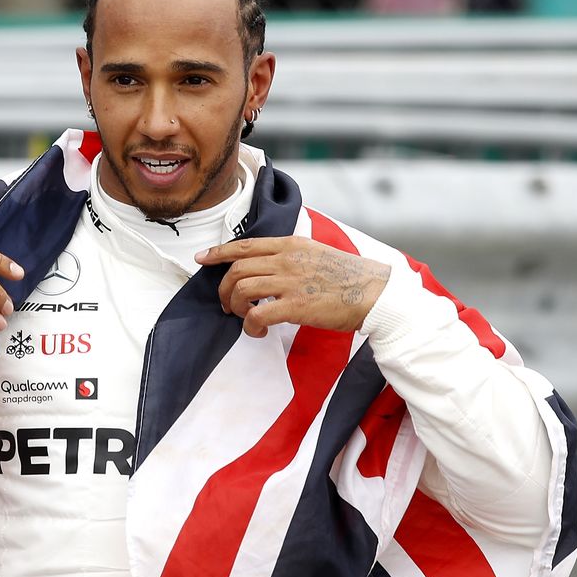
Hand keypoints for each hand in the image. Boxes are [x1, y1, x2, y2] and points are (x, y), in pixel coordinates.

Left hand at [196, 237, 390, 338]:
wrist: (374, 293)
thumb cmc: (348, 276)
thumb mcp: (316, 252)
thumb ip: (291, 254)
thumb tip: (268, 265)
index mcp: (290, 244)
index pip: (244, 245)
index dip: (218, 252)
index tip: (202, 258)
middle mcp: (286, 259)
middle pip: (237, 270)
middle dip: (224, 289)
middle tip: (227, 304)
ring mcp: (289, 282)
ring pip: (241, 290)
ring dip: (234, 307)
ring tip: (242, 317)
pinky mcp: (295, 306)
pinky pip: (256, 314)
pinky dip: (250, 326)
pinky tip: (257, 331)